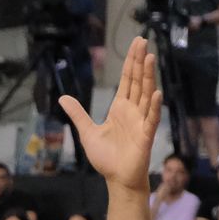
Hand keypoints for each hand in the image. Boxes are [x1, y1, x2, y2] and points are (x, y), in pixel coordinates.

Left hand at [63, 38, 161, 192]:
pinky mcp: (145, 136)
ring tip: (150, 58)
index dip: (131, 62)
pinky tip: (155, 93)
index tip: (136, 43)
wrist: (117, 179)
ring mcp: (141, 122)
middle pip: (138, 81)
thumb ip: (78, 114)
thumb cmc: (106, 158)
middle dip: (140, 61)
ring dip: (148, 77)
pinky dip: (154, 107)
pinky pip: (151, 119)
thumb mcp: (87, 132)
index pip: (127, 80)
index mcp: (120, 108)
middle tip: (143, 40)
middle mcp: (133, 111)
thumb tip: (63, 98)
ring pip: (146, 95)